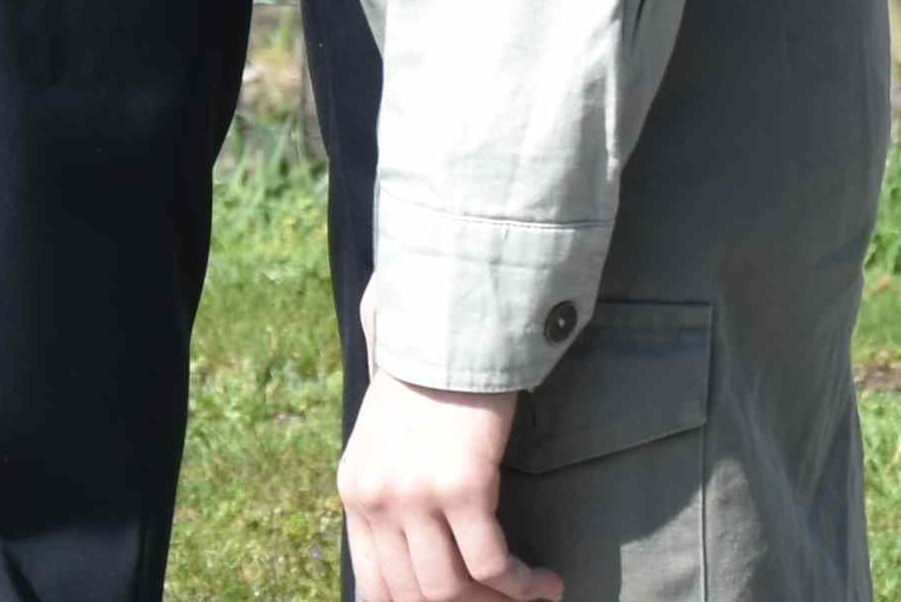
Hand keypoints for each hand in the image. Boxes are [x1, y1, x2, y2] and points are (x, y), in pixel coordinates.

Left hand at [342, 371, 557, 601]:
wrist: (453, 326)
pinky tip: (544, 583)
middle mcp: (378, 501)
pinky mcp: (462, 487)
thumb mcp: (384, 439)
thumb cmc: (431, 377)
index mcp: (355, 492)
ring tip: (529, 596)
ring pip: (449, 589)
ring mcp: (416, 497)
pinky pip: (491, 563)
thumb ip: (388, 490)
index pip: (374, 586)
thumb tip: (414, 549)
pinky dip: (520, 585)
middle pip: (412, 594)